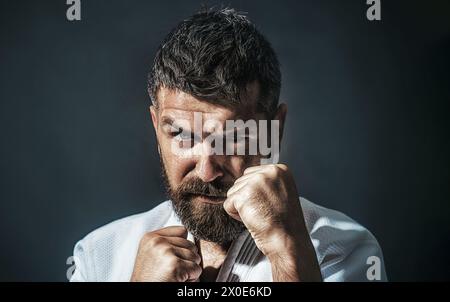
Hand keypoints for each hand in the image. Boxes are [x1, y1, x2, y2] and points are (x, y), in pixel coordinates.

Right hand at [130, 226, 201, 281]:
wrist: (143, 293)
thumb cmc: (150, 279)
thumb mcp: (152, 255)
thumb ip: (167, 242)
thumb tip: (188, 234)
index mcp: (150, 237)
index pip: (182, 231)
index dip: (182, 247)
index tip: (170, 259)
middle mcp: (157, 241)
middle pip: (190, 244)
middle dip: (186, 259)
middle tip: (171, 271)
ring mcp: (166, 252)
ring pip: (195, 256)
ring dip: (189, 269)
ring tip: (173, 276)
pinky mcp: (174, 265)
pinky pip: (196, 269)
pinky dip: (192, 279)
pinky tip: (177, 281)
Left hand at [223, 164, 321, 280]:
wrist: (288, 241)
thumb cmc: (284, 223)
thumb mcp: (280, 192)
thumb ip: (265, 182)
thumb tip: (244, 180)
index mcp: (279, 169)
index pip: (251, 174)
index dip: (256, 194)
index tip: (270, 205)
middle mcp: (268, 172)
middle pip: (240, 182)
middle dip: (247, 199)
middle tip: (265, 212)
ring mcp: (256, 182)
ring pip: (233, 192)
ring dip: (242, 207)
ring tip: (260, 216)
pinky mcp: (244, 195)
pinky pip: (228, 204)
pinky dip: (236, 216)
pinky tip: (253, 219)